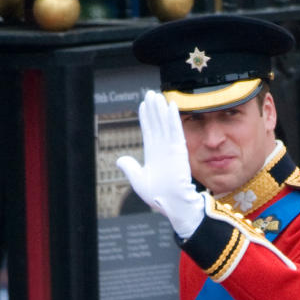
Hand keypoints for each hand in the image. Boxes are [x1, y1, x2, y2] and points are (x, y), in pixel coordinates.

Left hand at [116, 91, 203, 238]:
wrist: (172, 205)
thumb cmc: (158, 197)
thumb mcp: (138, 181)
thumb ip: (130, 168)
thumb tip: (120, 160)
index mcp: (153, 156)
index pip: (148, 131)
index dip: (145, 118)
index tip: (143, 105)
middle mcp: (162, 150)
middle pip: (157, 124)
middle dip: (153, 109)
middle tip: (151, 94)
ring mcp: (171, 149)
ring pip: (165, 124)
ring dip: (161, 109)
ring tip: (158, 95)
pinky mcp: (179, 151)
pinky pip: (175, 131)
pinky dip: (173, 118)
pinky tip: (171, 106)